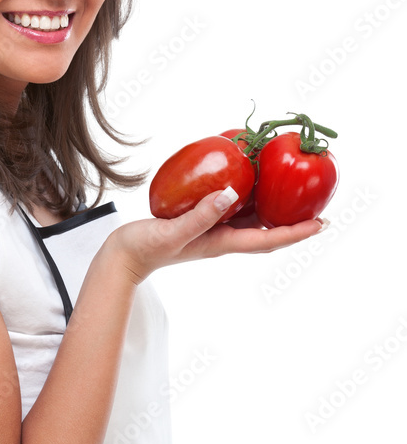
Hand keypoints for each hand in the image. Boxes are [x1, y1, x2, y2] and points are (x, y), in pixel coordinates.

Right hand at [107, 186, 325, 283]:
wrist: (122, 257)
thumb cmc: (144, 248)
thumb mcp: (173, 231)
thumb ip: (200, 214)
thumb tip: (230, 194)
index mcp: (221, 243)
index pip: (268, 239)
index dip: (296, 233)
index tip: (320, 224)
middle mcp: (222, 238)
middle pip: (267, 233)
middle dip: (293, 224)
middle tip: (317, 210)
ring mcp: (211, 233)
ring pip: (252, 222)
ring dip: (274, 212)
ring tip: (293, 196)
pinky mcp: (200, 223)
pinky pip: (232, 212)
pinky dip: (247, 200)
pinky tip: (247, 185)